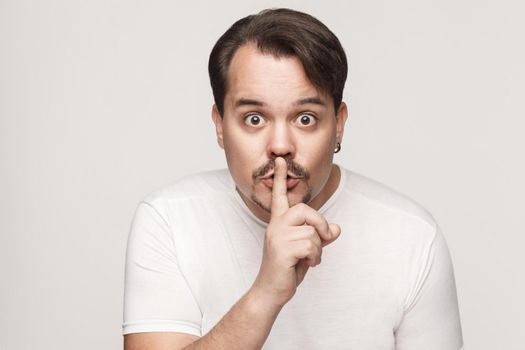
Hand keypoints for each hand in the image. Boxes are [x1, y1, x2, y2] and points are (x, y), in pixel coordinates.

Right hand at [251, 157, 340, 307]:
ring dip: (318, 249)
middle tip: (323, 239)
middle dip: (320, 225)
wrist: (271, 290)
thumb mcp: (306, 249)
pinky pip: (311, 245)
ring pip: (312, 232)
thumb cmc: (287, 269)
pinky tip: (306, 264)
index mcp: (279, 222)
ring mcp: (277, 236)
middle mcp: (276, 226)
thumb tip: (337, 228)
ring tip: (308, 259)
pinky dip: (315, 257)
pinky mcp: (281, 249)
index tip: (281, 161)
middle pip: (305, 210)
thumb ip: (320, 236)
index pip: (280, 196)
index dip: (282, 178)